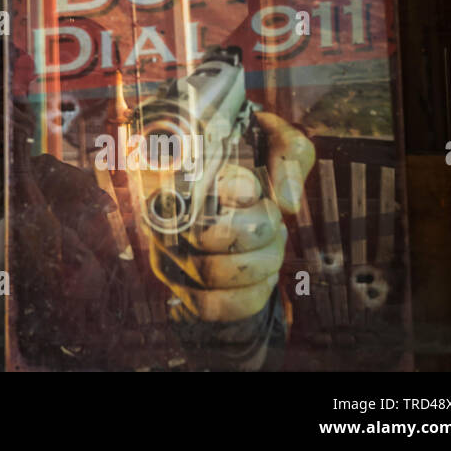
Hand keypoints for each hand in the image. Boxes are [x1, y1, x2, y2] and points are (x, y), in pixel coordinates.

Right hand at [147, 111, 314, 322]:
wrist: (245, 214)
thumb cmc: (260, 165)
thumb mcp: (278, 144)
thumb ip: (288, 154)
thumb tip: (288, 203)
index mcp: (179, 169)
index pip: (193, 182)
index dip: (232, 189)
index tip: (255, 189)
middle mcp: (163, 216)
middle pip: (203, 234)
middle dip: (258, 231)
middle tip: (274, 220)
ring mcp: (168, 257)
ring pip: (210, 272)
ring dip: (262, 262)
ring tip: (274, 245)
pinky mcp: (182, 292)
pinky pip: (213, 306)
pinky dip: (252, 295)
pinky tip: (266, 274)